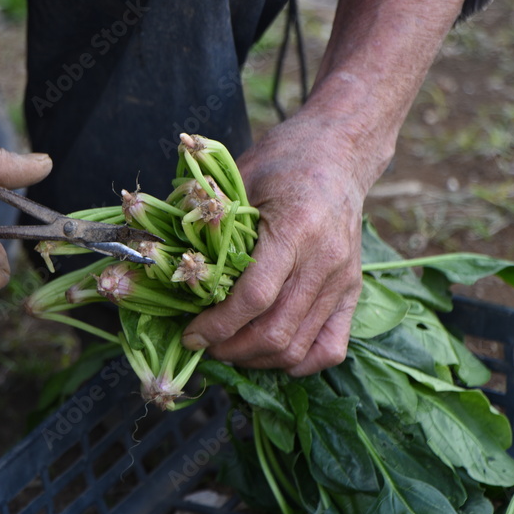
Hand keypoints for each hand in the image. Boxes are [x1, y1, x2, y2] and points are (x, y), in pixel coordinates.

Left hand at [181, 116, 368, 374]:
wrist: (339, 151)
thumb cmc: (285, 160)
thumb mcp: (241, 177)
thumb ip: (209, 218)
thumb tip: (161, 253)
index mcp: (297, 229)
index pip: (255, 297)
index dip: (218, 325)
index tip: (190, 335)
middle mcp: (325, 261)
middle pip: (277, 332)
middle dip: (231, 349)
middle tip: (204, 346)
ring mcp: (343, 280)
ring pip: (299, 347)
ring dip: (257, 359)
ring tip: (229, 349)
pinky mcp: (352, 291)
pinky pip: (331, 348)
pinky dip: (299, 362)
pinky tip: (270, 353)